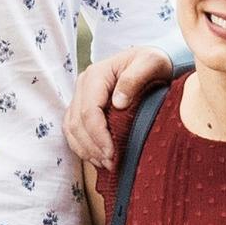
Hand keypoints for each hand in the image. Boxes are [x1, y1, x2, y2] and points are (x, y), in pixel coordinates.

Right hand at [69, 44, 183, 191]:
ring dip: (86, 149)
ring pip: (71, 128)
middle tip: (111, 163)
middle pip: (77, 123)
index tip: (112, 153)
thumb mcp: (151, 63)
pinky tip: (97, 157)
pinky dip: (82, 146)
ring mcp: (81, 95)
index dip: (98, 135)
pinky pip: (73, 130)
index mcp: (96, 75)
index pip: (89, 111)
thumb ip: (134, 79)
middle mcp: (83, 84)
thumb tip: (118, 103)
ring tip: (106, 164)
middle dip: (93, 147)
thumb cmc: (154, 61)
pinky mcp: (82, 106)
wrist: (151, 60)